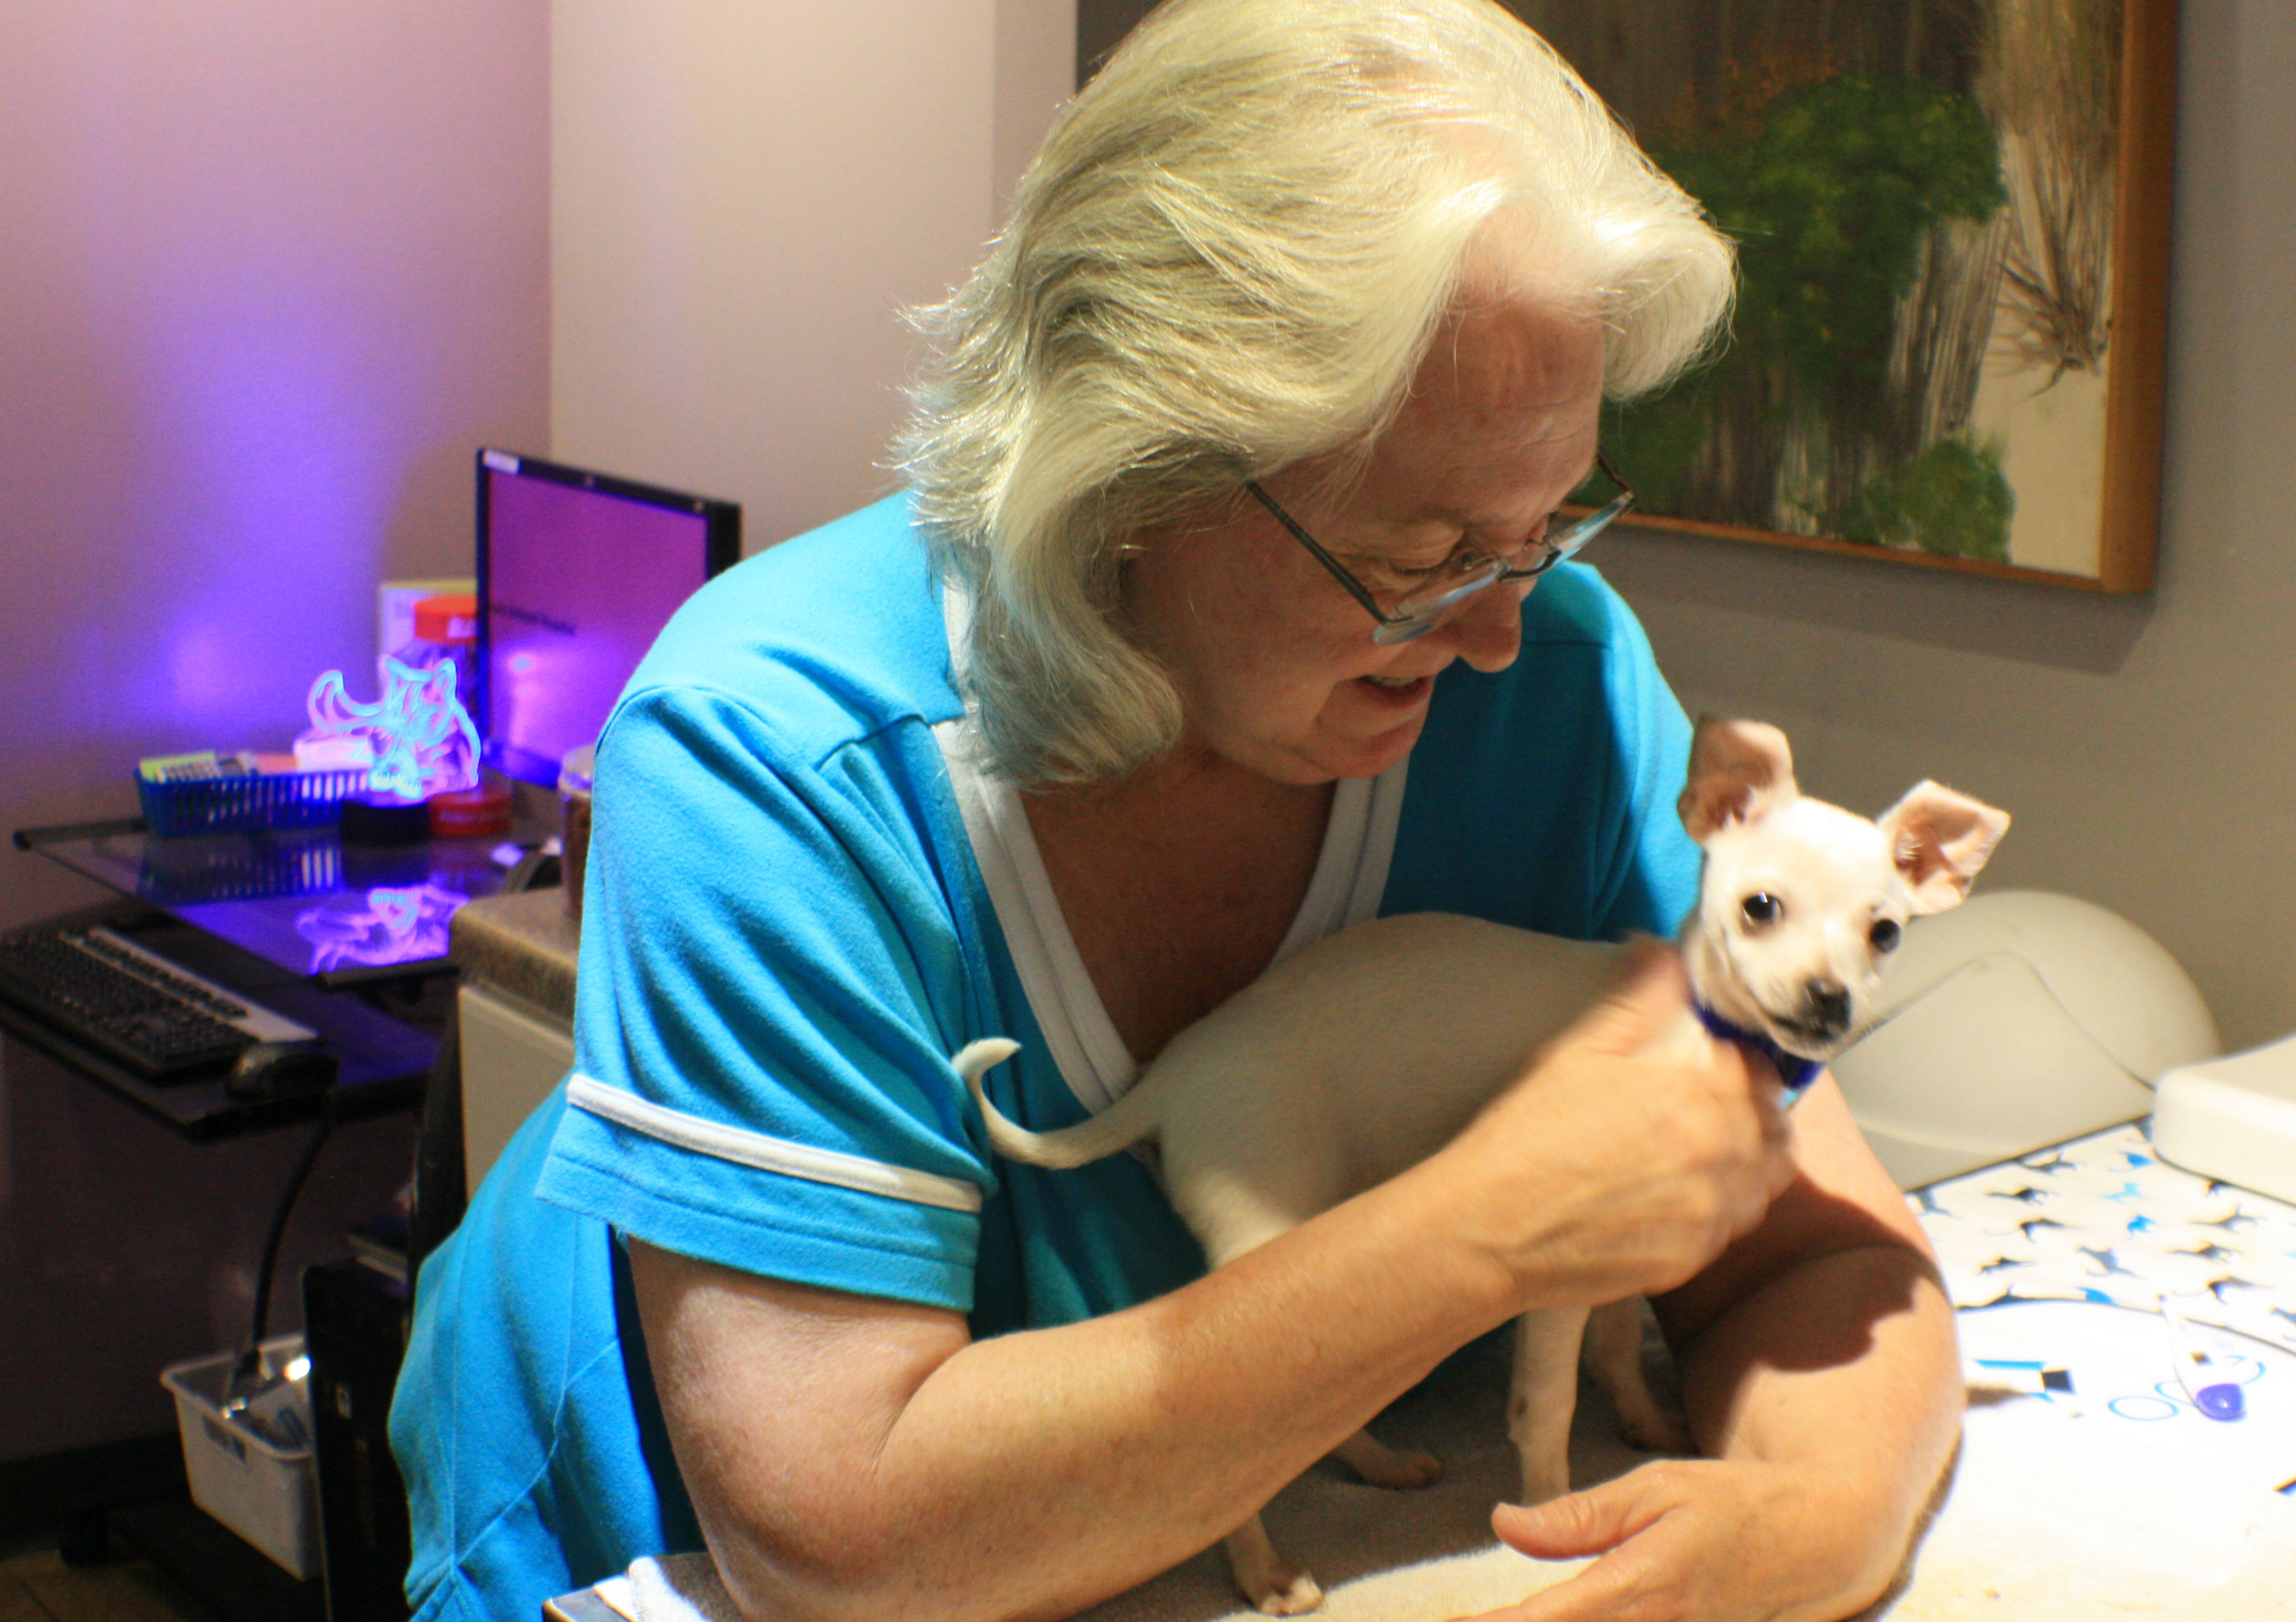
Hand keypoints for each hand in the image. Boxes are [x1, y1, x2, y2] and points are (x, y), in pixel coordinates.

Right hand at [1441, 943, 1798, 1309]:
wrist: (1489, 1227)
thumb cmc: (1526, 1133)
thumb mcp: (1576, 1048)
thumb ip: (1637, 997)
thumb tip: (1664, 952)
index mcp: (1697, 1092)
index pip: (1757, 1069)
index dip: (1735, 1062)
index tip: (1709, 1064)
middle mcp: (1719, 1154)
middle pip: (1772, 1125)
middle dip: (1747, 1111)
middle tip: (1704, 1108)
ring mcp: (1711, 1212)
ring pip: (1764, 1179)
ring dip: (1745, 1159)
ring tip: (1700, 1152)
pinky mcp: (1694, 1258)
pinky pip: (1733, 1225)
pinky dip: (1719, 1205)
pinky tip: (1676, 1194)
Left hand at [1458, 1456, 1901, 1621]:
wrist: (1817, 1547)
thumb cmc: (1728, 1505)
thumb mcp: (1654, 1488)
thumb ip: (1577, 1517)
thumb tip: (1502, 1522)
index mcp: (1638, 1587)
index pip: (1547, 1620)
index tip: (1447, 1617)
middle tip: (1440, 1618)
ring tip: (1499, 1614)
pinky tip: (1549, 1615)